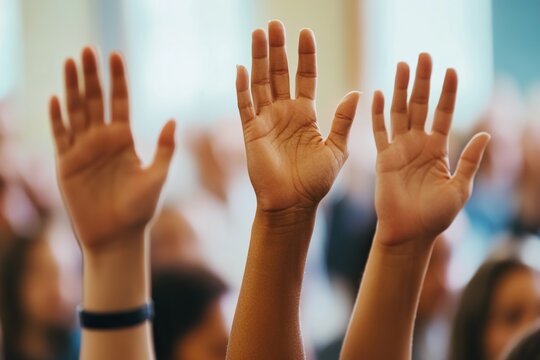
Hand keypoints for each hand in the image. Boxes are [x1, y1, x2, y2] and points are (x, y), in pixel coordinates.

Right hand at [49, 48, 174, 251]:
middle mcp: (102, 140)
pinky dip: (57, 118)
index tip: (116, 56)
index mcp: (124, 139)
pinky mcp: (66, 163)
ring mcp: (83, 150)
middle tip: (88, 50)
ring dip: (72, 88)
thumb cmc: (140, 210)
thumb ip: (163, 148)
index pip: (120, 102)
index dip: (118, 80)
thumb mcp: (157, 176)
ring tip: (70, 62)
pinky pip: (60, 136)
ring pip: (75, 112)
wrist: (117, 237)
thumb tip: (173, 119)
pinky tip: (56, 99)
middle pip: (95, 100)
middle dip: (91, 76)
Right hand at [236, 20, 359, 212]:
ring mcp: (265, 121)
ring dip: (258, 59)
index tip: (305, 32)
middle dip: (277, 49)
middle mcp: (284, 112)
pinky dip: (242, 87)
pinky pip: (244, 105)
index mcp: (305, 114)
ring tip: (258, 34)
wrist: (293, 205)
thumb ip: (342, 120)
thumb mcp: (336, 149)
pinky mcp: (250, 132)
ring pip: (259, 83)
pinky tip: (241, 68)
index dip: (305, 55)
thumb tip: (355, 92)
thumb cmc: (315, 182)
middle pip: (278, 73)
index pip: (304, 76)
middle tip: (275, 24)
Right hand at [372, 53, 488, 244]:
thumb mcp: (460, 188)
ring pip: (399, 112)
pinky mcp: (382, 158)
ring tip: (402, 65)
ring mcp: (399, 149)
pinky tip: (377, 94)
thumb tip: (486, 133)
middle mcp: (418, 145)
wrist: (409, 232)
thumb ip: (471, 160)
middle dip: (423, 81)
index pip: (444, 113)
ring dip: (401, 89)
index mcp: (438, 149)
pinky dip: (377, 114)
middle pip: (421, 106)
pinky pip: (379, 132)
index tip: (451, 70)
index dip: (448, 92)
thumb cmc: (436, 216)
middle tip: (424, 56)